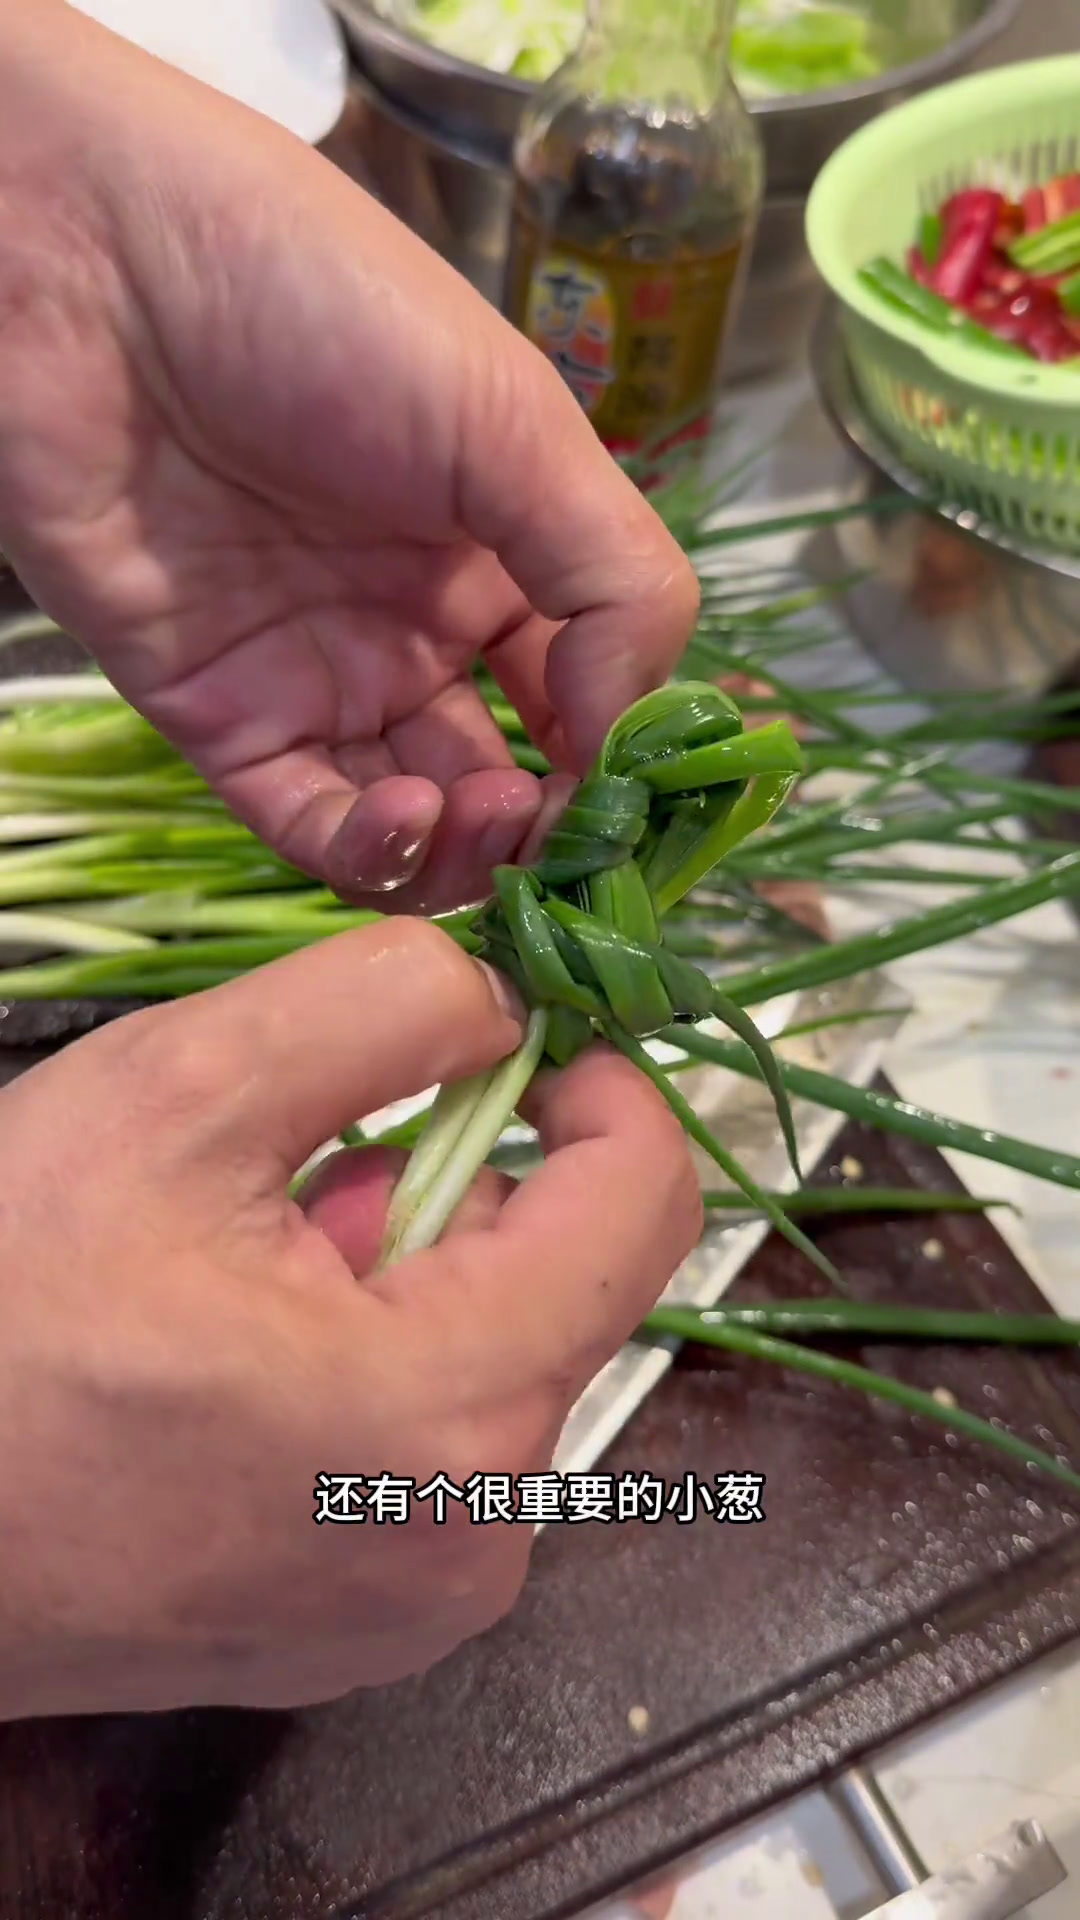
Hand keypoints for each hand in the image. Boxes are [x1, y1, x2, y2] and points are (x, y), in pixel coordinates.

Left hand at [0, 2, 697, 912]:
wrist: (95, 270)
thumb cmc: (320, 306)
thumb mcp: (515, 420)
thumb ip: (611, 578)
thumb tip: (637, 733)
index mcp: (499, 551)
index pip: (588, 691)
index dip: (623, 754)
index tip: (646, 796)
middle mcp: (415, 626)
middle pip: (506, 776)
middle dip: (548, 822)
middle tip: (562, 828)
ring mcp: (318, 677)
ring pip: (415, 825)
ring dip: (468, 849)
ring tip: (493, 815)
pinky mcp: (220, 719)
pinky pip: (308, 826)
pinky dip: (370, 851)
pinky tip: (404, 812)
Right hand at [0, 921, 700, 1715]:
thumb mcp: (179, 1098)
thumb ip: (381, 1005)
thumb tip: (504, 993)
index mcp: (457, 1414)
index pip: (645, 1203)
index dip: (601, 1085)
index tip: (520, 1035)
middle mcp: (478, 1537)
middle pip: (561, 1282)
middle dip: (451, 1193)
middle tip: (292, 1186)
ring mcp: (424, 1601)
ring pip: (491, 1358)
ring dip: (399, 1280)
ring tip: (234, 1286)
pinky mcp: (365, 1626)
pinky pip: (433, 1448)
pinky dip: (371, 1371)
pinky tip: (238, 1368)